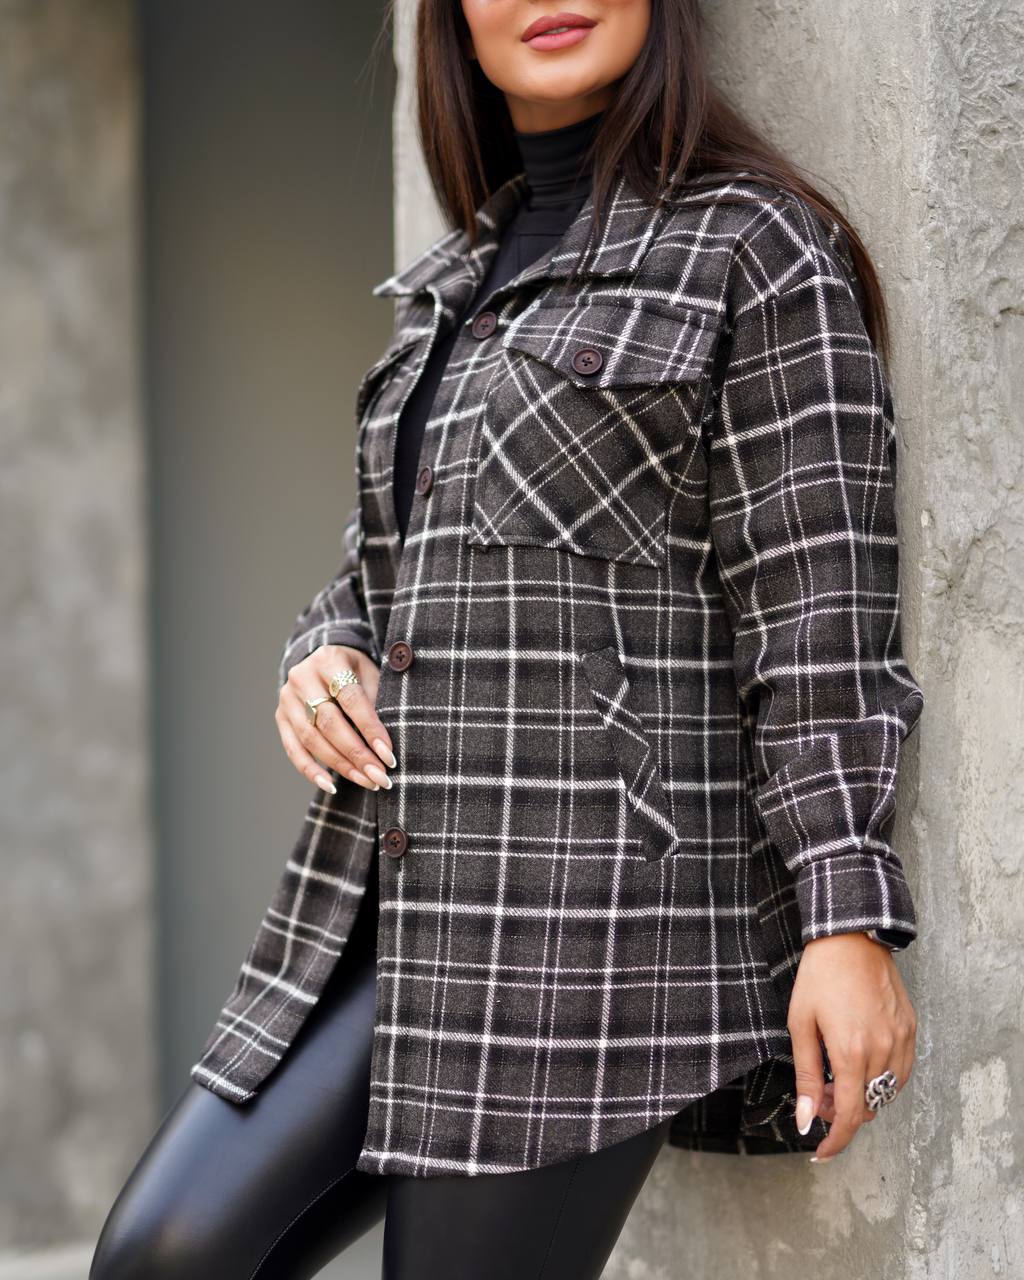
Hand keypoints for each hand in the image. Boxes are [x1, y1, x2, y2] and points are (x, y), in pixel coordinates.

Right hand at [276, 645, 395, 792]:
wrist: (324, 660)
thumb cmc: (355, 670)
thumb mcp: (370, 674)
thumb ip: (375, 702)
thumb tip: (383, 746)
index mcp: (328, 661)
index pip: (351, 699)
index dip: (370, 729)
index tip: (388, 755)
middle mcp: (302, 678)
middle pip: (329, 723)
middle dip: (357, 754)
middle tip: (379, 776)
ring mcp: (287, 699)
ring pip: (312, 739)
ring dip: (340, 766)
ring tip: (366, 781)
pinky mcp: (280, 718)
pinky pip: (293, 749)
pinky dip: (311, 770)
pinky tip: (330, 785)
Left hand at [787, 931, 916, 1162]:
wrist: (851, 938)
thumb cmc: (819, 977)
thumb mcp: (801, 1024)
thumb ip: (805, 1075)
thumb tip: (804, 1118)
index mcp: (851, 1052)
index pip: (848, 1116)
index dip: (835, 1141)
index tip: (821, 1153)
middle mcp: (882, 1051)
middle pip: (866, 1107)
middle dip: (840, 1111)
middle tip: (817, 1094)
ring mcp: (901, 1040)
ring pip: (885, 1093)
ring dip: (861, 1095)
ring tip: (835, 1074)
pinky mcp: (911, 1029)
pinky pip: (900, 1071)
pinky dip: (881, 1078)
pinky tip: (860, 1062)